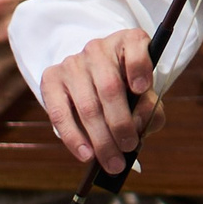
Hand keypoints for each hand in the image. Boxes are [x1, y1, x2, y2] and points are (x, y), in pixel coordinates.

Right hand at [40, 29, 163, 171]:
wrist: (91, 78)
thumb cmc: (126, 89)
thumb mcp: (145, 94)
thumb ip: (150, 109)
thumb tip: (137, 126)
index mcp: (128, 41)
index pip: (135, 45)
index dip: (139, 67)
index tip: (142, 89)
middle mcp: (98, 48)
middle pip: (110, 87)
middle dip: (120, 124)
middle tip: (128, 149)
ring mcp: (73, 62)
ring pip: (87, 105)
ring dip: (101, 138)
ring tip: (112, 162)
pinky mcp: (51, 78)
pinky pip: (59, 113)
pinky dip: (74, 137)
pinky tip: (86, 155)